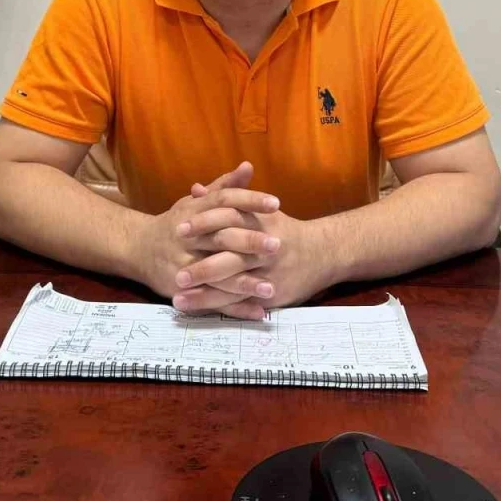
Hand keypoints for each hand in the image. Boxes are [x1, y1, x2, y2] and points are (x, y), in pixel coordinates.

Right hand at [137, 162, 282, 319]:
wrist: (137, 249)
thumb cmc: (175, 224)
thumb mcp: (196, 202)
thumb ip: (224, 186)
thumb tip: (249, 167)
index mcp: (194, 211)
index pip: (224, 201)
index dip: (249, 200)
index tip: (276, 203)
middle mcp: (188, 237)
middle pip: (221, 237)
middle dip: (249, 242)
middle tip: (278, 245)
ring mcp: (183, 265)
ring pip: (217, 273)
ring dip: (245, 281)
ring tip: (272, 287)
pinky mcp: (182, 289)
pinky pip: (212, 300)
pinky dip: (236, 307)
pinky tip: (258, 311)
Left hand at [173, 189, 336, 316]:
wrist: (323, 253)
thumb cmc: (284, 230)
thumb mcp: (258, 210)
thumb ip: (226, 199)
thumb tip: (195, 190)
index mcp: (259, 222)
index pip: (228, 220)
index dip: (203, 224)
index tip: (178, 229)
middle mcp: (265, 248)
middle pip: (230, 256)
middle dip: (202, 267)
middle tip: (176, 273)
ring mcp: (269, 273)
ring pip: (234, 284)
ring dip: (205, 293)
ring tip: (179, 297)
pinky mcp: (273, 293)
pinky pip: (244, 302)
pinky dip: (222, 307)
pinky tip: (201, 311)